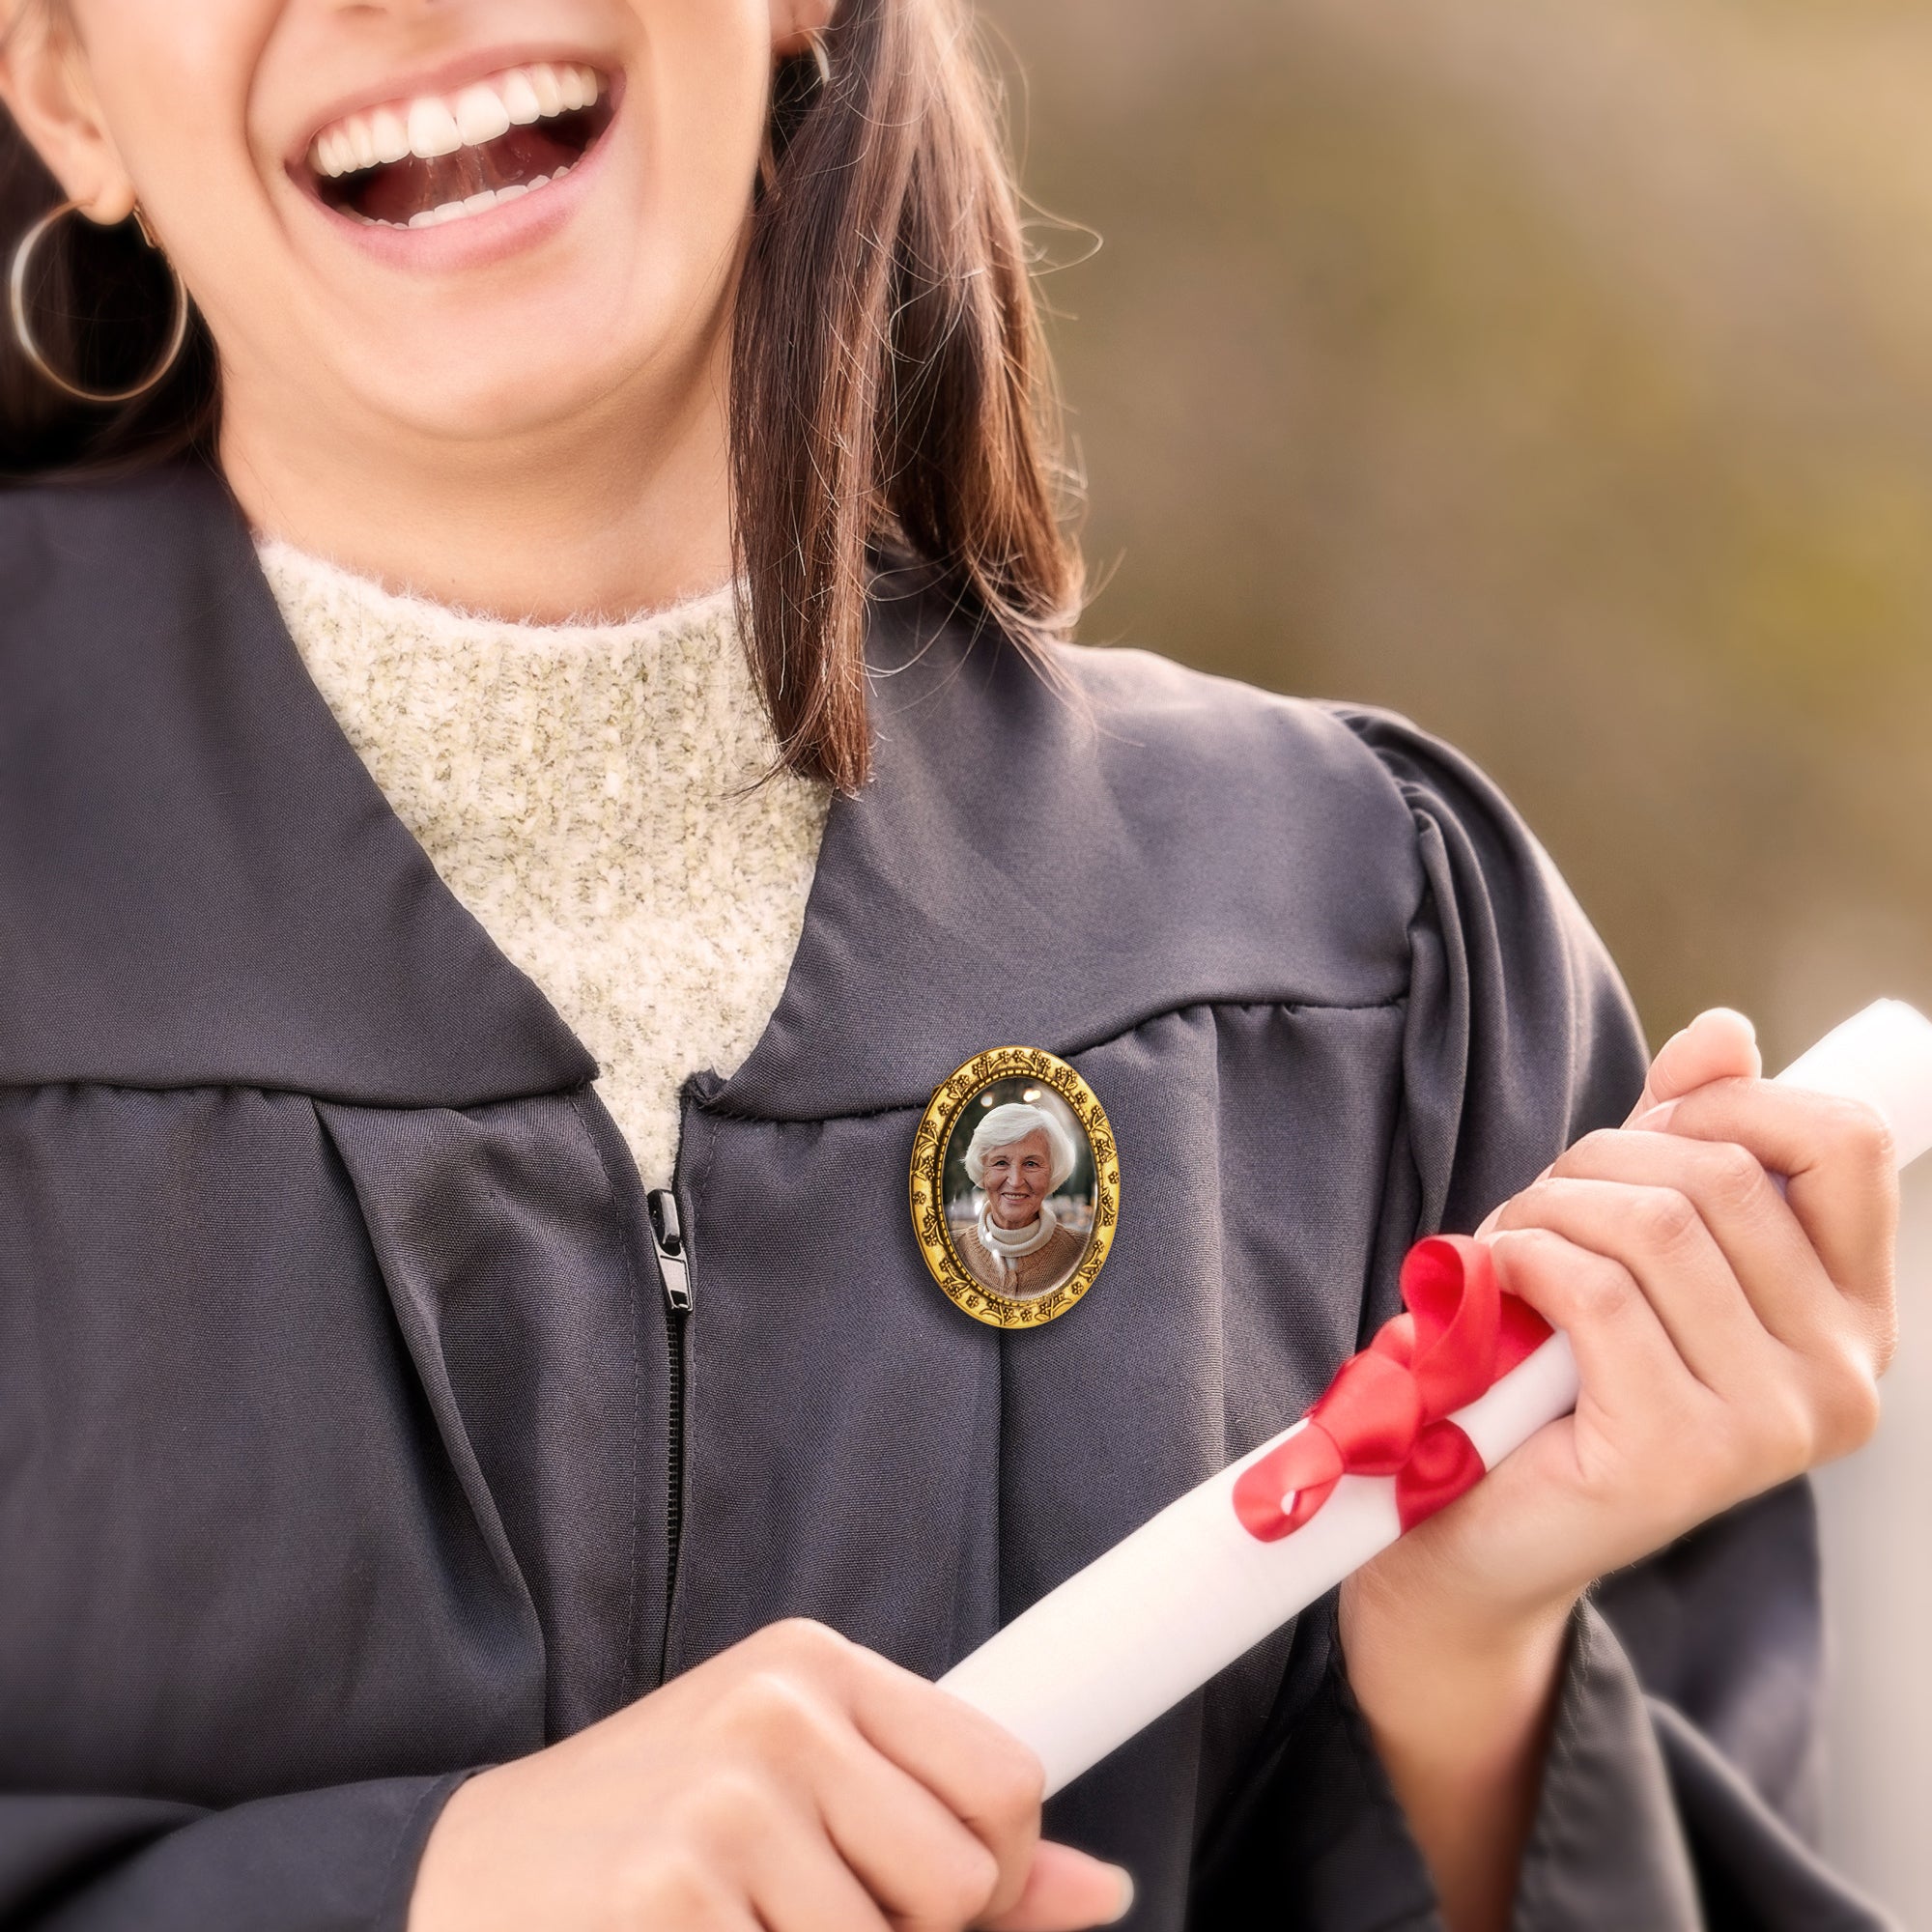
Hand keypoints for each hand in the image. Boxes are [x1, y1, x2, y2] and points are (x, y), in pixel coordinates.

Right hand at [408, 1619, 1132, 1931]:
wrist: (448, 1881)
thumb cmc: (639, 1839)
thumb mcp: (791, 1795)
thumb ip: (943, 1839)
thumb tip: (1101, 1892)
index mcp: (813, 1665)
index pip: (1006, 1780)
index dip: (992, 1875)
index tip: (928, 1901)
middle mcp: (775, 1712)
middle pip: (962, 1881)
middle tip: (796, 1920)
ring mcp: (720, 1806)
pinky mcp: (669, 1902)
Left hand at [1338, 1008, 1898, 1929]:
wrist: (1474, 1528)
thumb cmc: (1555, 1370)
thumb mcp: (1630, 1236)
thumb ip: (1686, 1137)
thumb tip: (1725, 1031)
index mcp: (1853, 1318)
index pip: (1847, 1144)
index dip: (1732, 1101)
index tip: (1649, 1127)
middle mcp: (1840, 1377)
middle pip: (1721, 1174)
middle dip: (1599, 1161)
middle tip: (1539, 1208)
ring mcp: (1770, 1427)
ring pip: (1655, 1223)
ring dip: (1548, 1209)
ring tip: (1509, 1247)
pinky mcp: (1680, 1455)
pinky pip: (1595, 1291)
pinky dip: (1520, 1259)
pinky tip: (1490, 1283)